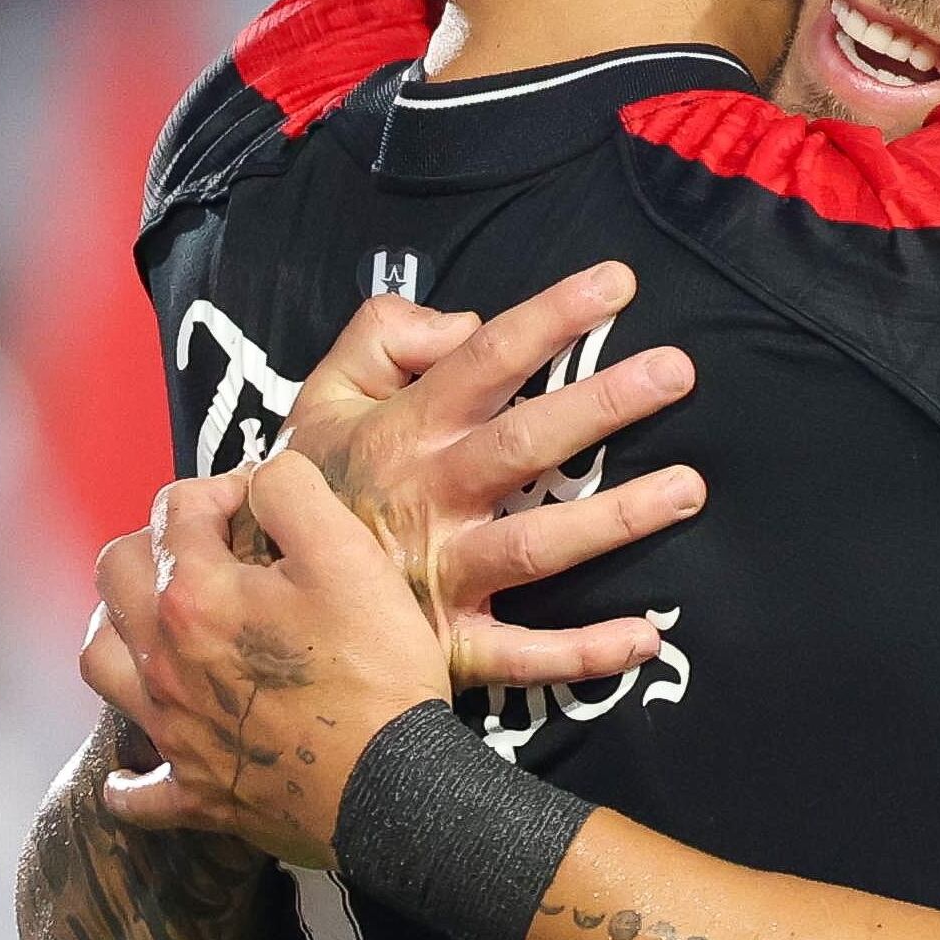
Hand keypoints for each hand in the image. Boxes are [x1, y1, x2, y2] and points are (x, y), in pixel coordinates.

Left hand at [82, 454, 449, 867]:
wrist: (393, 788)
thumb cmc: (377, 672)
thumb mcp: (349, 554)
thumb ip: (293, 492)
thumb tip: (259, 479)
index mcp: (194, 596)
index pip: (176, 508)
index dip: (221, 488)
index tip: (260, 502)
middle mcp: (164, 660)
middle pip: (115, 574)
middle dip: (155, 542)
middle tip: (209, 547)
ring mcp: (173, 728)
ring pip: (101, 662)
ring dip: (119, 628)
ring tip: (158, 621)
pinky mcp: (194, 790)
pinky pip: (135, 792)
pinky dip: (131, 777)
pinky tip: (145, 763)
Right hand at [287, 263, 705, 685]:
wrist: (250, 596)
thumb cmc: (309, 488)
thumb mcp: (321, 395)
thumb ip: (383, 338)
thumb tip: (463, 322)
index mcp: (404, 431)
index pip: (485, 360)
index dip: (550, 318)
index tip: (618, 284)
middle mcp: (431, 496)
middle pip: (524, 443)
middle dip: (600, 405)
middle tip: (677, 371)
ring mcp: (441, 574)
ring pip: (536, 545)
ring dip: (614, 520)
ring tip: (688, 488)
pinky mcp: (448, 645)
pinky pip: (520, 654)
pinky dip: (581, 654)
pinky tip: (646, 635)